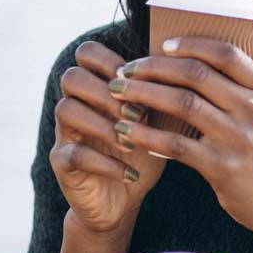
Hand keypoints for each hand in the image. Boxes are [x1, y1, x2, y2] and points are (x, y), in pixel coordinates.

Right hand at [49, 41, 167, 235]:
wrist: (123, 200)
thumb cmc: (144, 151)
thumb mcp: (157, 119)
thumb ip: (162, 93)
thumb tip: (190, 66)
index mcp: (96, 86)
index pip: (87, 52)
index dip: (112, 61)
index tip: (141, 82)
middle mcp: (75, 103)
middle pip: (72, 76)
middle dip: (108, 93)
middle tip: (138, 114)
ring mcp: (64, 133)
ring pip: (66, 109)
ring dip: (104, 124)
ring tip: (132, 142)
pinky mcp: (62, 163)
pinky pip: (75, 154)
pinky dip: (107, 163)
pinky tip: (132, 172)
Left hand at [106, 37, 252, 237]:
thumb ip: (242, 90)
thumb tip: (190, 63)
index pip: (225, 54)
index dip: (190, 45)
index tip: (161, 45)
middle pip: (196, 74)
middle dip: (155, 67)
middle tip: (127, 69)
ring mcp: (239, 138)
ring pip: (182, 103)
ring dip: (144, 94)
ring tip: (118, 93)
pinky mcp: (222, 167)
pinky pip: (175, 144)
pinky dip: (147, 134)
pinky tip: (126, 131)